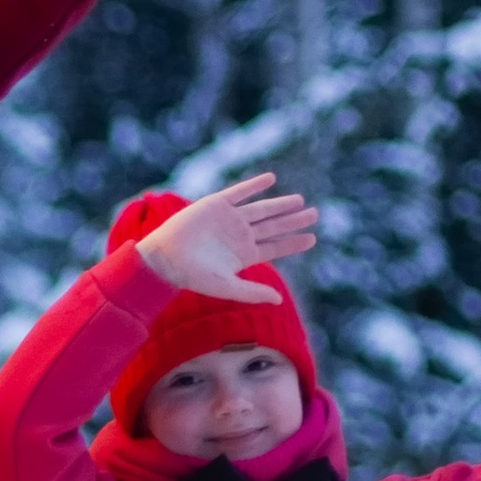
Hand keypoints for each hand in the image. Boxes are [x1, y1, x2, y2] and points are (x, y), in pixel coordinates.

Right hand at [135, 172, 317, 302]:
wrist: (165, 258)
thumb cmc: (192, 276)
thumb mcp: (226, 286)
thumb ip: (252, 292)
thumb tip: (279, 301)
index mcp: (244, 255)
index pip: (275, 247)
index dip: (294, 242)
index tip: (313, 238)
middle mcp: (240, 235)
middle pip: (273, 226)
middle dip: (294, 220)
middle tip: (315, 214)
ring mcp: (229, 219)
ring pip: (261, 209)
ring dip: (280, 204)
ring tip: (300, 200)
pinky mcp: (216, 204)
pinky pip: (239, 192)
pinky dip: (254, 185)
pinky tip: (271, 178)